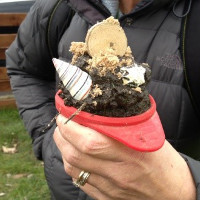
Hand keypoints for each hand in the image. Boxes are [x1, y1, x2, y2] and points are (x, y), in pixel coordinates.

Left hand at [54, 114, 195, 199]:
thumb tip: (102, 110)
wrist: (173, 193)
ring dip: (63, 149)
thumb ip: (123, 125)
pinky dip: (72, 165)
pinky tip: (74, 155)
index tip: (66, 114)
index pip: (90, 141)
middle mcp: (116, 173)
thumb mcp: (148, 137)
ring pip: (73, 168)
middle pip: (75, 154)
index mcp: (130, 154)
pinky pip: (79, 180)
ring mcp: (109, 188)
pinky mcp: (105, 197)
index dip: (71, 126)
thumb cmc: (163, 161)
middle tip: (62, 122)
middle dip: (62, 135)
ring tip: (64, 136)